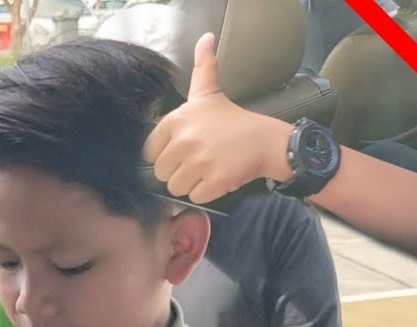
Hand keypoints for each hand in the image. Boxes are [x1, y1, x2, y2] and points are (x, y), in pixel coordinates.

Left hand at [143, 33, 292, 203]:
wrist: (266, 140)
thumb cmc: (233, 120)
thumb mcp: (209, 92)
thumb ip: (202, 66)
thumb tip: (206, 38)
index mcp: (175, 121)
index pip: (150, 152)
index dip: (166, 154)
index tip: (185, 148)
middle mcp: (184, 141)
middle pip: (162, 173)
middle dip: (179, 171)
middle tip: (199, 160)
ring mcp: (200, 162)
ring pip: (176, 187)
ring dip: (191, 184)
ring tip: (208, 168)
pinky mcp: (214, 181)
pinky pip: (195, 197)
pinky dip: (206, 193)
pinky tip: (218, 177)